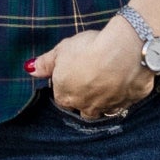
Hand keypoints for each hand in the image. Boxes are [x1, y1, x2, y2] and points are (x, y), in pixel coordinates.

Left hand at [26, 21, 154, 120]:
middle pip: (82, 109)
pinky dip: (123, 95)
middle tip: (90, 81)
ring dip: (103, 101)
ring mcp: (109, 107)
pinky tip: (125, 82)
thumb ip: (45, 63)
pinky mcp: (130, 103)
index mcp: (66, 96)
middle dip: (84, 99)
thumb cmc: (89, 49)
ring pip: (104, 110)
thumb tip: (29, 69)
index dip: (67, 87)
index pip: (62, 99)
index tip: (72, 75)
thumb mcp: (62, 50)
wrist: (124, 51)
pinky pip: (125, 102)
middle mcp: (86, 107)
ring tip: (107, 84)